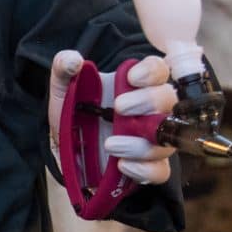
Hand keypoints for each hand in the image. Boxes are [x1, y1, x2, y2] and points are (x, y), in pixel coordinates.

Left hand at [48, 51, 178, 185]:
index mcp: (135, 85)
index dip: (152, 71)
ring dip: (140, 143)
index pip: (159, 70)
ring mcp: (151, 140)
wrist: (67, 150)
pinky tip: (122, 166)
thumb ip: (63, 68)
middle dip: (148, 101)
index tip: (132, 78)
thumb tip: (72, 60)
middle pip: (169, 99)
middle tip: (120, 108)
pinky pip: (160, 171)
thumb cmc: (74, 114)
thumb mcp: (64, 89)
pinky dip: (144, 170)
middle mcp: (150, 111)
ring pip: (166, 139)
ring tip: (111, 144)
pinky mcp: (148, 166)